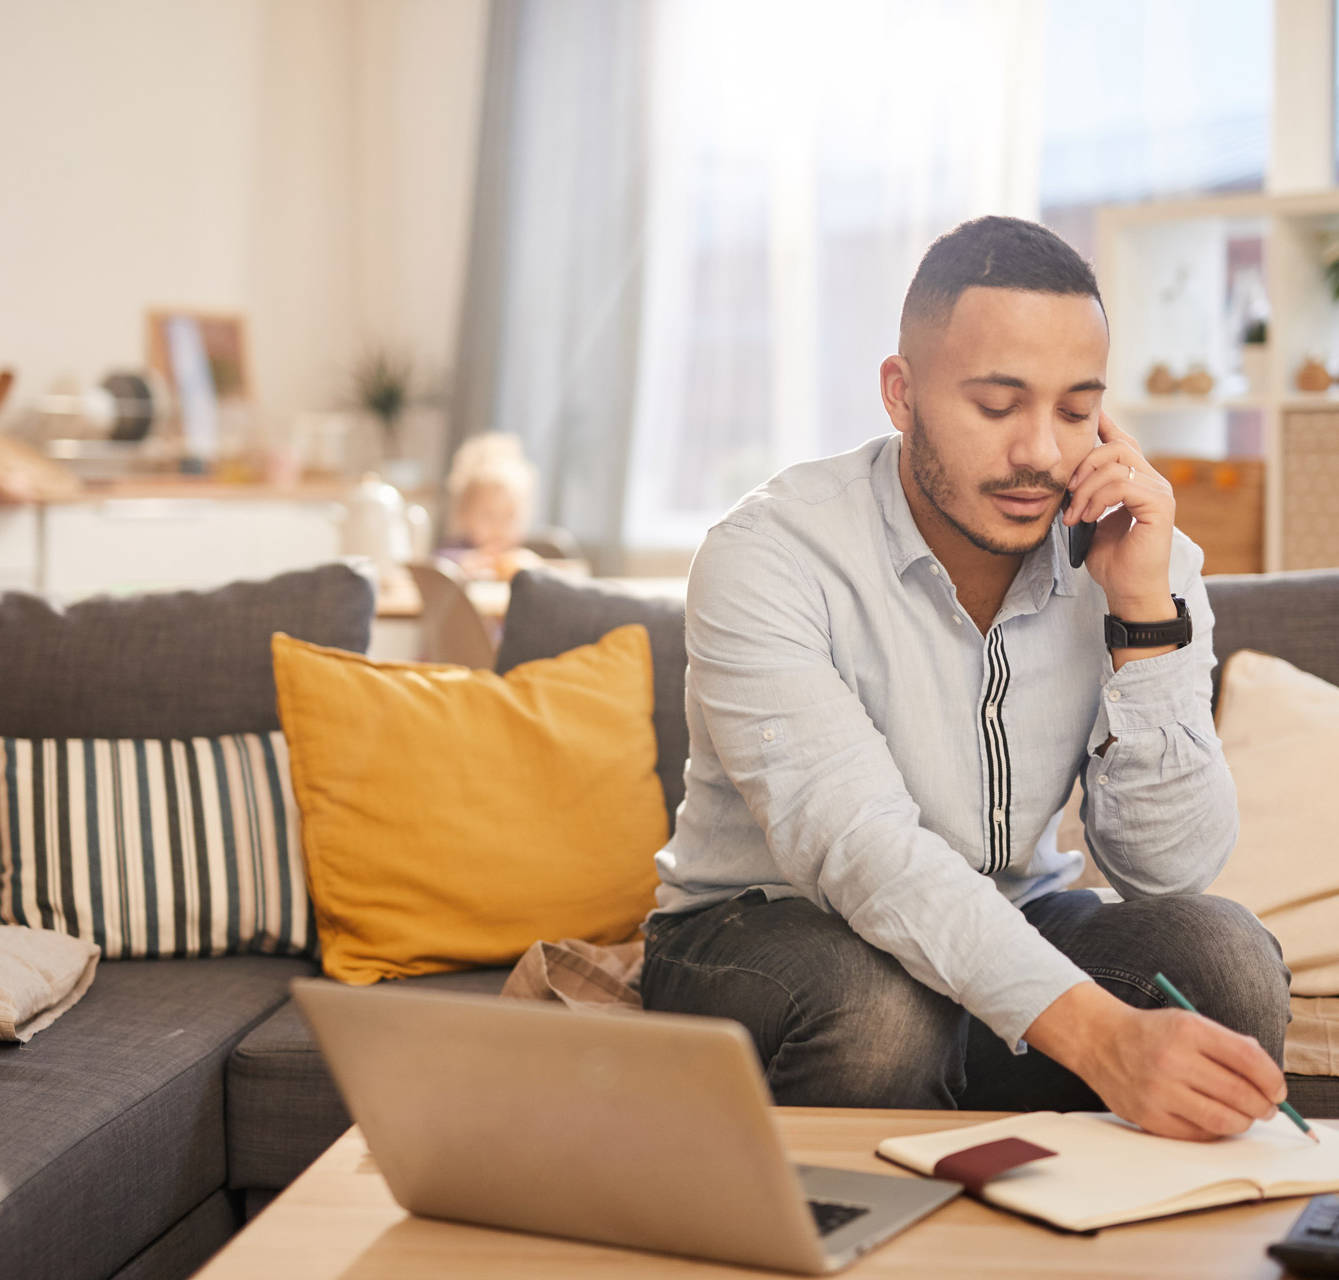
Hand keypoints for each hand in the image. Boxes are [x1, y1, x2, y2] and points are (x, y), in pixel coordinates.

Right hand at [1026, 982, 1285, 1140]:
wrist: (1098, 1040)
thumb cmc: (1152, 1033)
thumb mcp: (1188, 1022)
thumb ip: (1229, 1045)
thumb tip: (1268, 1080)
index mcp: (1187, 1029)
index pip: (1248, 1059)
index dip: (1272, 1079)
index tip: (1278, 1089)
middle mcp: (1171, 1059)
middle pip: (1240, 1094)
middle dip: (1263, 1105)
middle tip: (1266, 1107)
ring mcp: (1158, 1091)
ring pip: (1224, 1120)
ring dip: (1243, 1121)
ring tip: (1243, 1115)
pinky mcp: (1149, 1116)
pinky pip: (1198, 1135)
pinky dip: (1214, 1130)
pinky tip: (1214, 1119)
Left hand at [1062, 413, 1175, 619]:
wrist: (1126, 589)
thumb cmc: (1110, 559)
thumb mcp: (1089, 518)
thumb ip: (1086, 492)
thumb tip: (1066, 473)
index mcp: (1137, 480)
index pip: (1122, 442)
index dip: (1104, 426)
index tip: (1085, 416)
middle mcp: (1153, 481)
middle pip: (1117, 446)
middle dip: (1084, 465)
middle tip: (1068, 493)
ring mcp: (1159, 492)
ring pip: (1117, 464)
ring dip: (1086, 488)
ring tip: (1075, 515)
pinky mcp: (1160, 506)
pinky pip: (1123, 485)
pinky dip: (1098, 499)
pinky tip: (1087, 517)